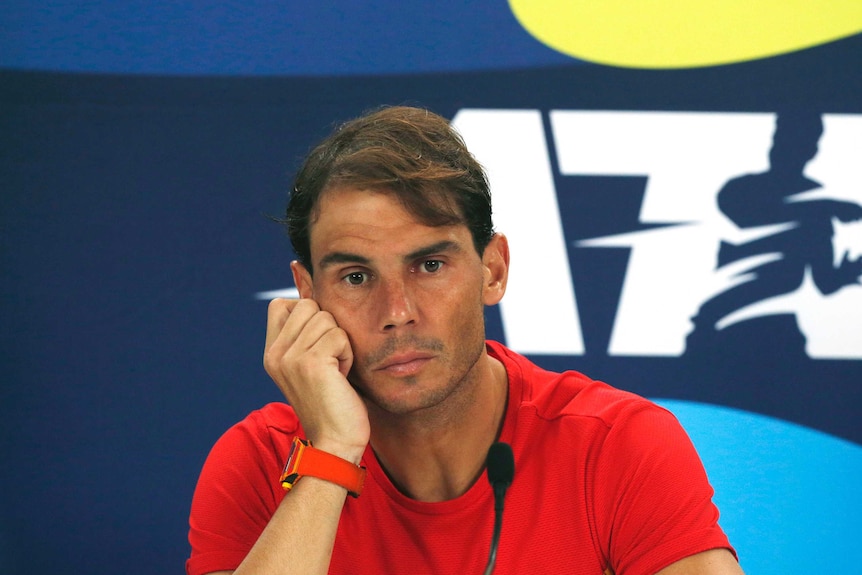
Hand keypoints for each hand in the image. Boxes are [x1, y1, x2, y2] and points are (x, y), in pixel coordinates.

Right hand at [263, 298, 369, 462]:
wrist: (334, 442)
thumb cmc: (331, 403)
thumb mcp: (308, 366)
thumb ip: (304, 336)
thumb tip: (315, 300)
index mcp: (271, 353)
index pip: (282, 304)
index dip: (307, 314)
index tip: (318, 344)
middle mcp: (275, 354)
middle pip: (309, 305)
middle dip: (328, 328)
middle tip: (330, 360)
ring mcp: (290, 358)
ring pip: (326, 318)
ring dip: (340, 343)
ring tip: (335, 370)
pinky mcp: (311, 363)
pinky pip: (340, 336)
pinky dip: (348, 355)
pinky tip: (341, 377)